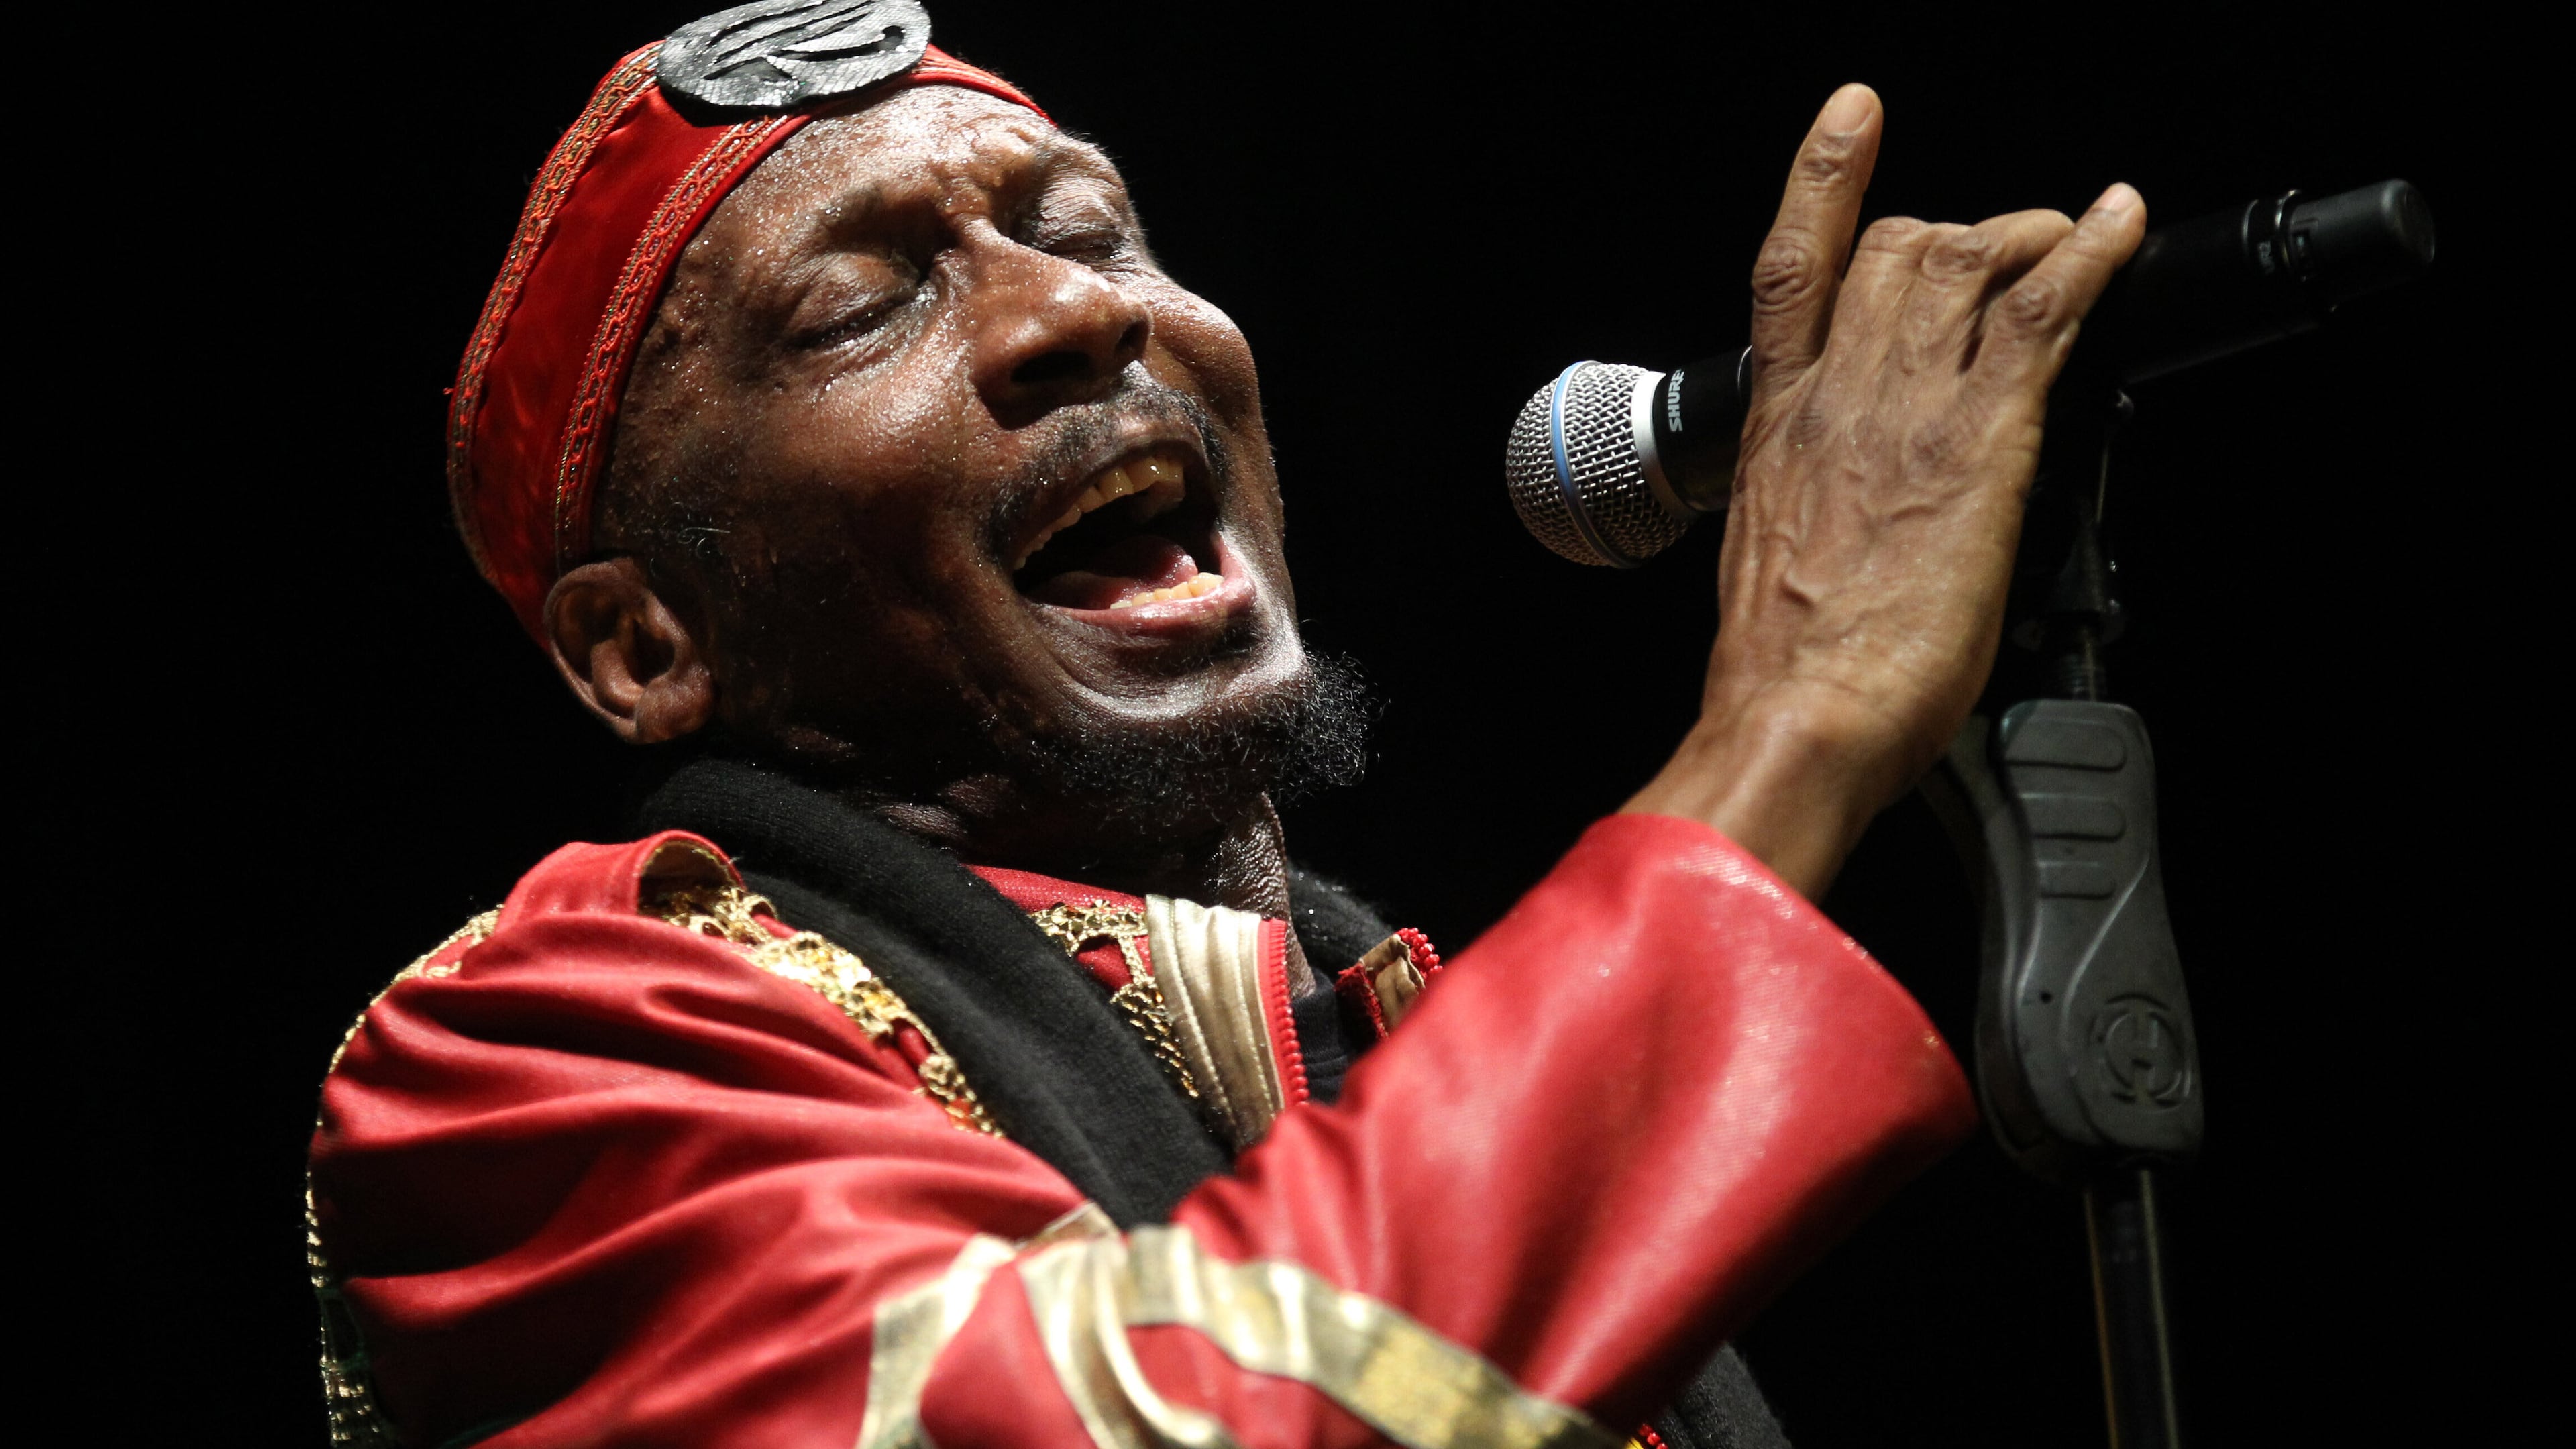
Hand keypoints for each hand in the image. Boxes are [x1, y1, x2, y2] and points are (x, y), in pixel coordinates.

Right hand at [1625, 83, 2146, 897]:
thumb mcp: (1774, 565)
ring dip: (2031, 240)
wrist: (1797, 715)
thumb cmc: (1784, 672)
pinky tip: (2120, 224)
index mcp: (1777, 429)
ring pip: (1970, 263)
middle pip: (1899, 251)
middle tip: (2012, 258)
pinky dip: (2091, 253)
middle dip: (1963, 235)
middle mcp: (1835, 396)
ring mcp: (1905, 408)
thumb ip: (1813, 510)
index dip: (1824, 183)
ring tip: (2072, 245)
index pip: (1793, 271)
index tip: (1851, 124)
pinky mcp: (1979, 439)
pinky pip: (2043, 312)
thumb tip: (1846, 518)